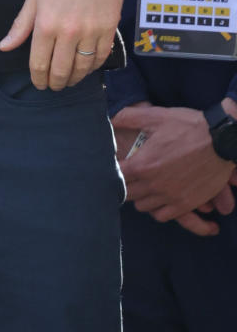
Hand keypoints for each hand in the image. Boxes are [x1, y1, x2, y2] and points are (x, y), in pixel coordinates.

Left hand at [0, 0, 121, 89]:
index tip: (39, 83)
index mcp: (46, 25)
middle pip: (61, 71)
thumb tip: (4, 47)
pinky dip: (93, 66)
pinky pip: (101, 57)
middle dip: (56, 83)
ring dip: (75, 78)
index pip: (39, 63)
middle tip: (53, 86)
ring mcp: (91, 32)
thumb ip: (20, 26)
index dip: (38, 78)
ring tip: (69, 79)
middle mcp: (69, 32)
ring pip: (83, 67)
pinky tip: (87, 66)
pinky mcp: (109, 29)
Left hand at [114, 102, 234, 224]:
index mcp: (142, 164)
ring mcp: (170, 196)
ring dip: (140, 196)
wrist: (222, 140)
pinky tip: (159, 197)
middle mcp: (153, 184)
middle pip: (127, 193)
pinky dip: (157, 208)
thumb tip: (109, 117)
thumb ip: (128, 116)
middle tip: (130, 175)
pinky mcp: (186, 204)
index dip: (113, 170)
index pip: (116, 175)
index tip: (116, 164)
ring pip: (142, 206)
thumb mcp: (156, 116)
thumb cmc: (188, 126)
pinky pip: (162, 215)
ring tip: (144, 185)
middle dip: (125, 183)